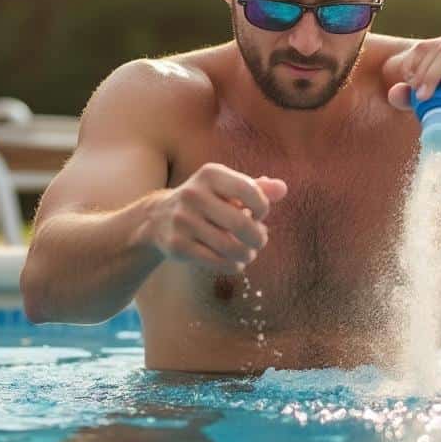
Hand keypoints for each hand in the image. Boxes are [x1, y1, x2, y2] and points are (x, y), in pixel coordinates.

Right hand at [145, 162, 286, 273]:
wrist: (158, 218)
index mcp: (210, 174)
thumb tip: (282, 188)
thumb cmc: (206, 201)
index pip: (249, 191)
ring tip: (248, 253)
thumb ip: (257, 188)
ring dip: (247, 254)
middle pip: (241, 224)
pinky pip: (216, 262)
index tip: (259, 214)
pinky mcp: (177, 245)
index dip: (262, 207)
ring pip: (230, 247)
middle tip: (259, 241)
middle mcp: (193, 194)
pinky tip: (235, 263)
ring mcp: (183, 220)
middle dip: (258, 238)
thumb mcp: (228, 189)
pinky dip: (233, 266)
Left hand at [383, 27, 440, 133]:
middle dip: (421, 73)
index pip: (423, 48)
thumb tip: (392, 93)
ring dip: (433, 74)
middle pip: (433, 49)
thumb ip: (410, 97)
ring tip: (426, 96)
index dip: (411, 64)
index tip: (408, 85)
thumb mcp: (430, 102)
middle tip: (418, 97)